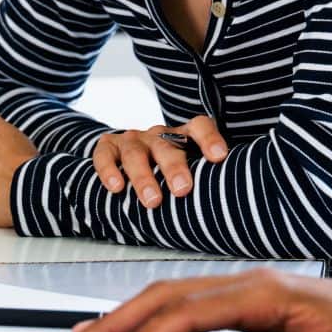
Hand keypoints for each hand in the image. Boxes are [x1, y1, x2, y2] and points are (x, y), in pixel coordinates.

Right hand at [53, 269, 331, 331]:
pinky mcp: (256, 306)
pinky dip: (154, 322)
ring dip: (128, 319)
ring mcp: (253, 292)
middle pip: (167, 298)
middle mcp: (254, 283)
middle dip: (114, 323)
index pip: (188, 316)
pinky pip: (191, 310)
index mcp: (269, 291)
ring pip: (174, 299)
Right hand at [92, 115, 227, 207]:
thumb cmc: (164, 168)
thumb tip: (225, 205)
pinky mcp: (108, 146)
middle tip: (183, 189)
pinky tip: (117, 188)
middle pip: (167, 146)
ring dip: (144, 177)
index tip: (219, 156)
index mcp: (182, 136)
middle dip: (175, 168)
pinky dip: (109, 171)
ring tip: (153, 201)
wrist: (124, 154)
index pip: (199, 127)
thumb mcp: (185, 167)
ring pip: (136, 154)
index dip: (209, 139)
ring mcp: (133, 139)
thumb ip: (202, 178)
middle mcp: (159, 135)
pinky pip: (106, 156)